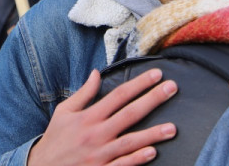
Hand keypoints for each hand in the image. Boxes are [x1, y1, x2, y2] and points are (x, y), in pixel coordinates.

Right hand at [28, 68, 176, 165]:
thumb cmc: (55, 139)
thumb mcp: (64, 112)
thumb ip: (83, 93)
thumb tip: (96, 73)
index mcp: (89, 117)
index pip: (118, 95)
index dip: (139, 83)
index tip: (156, 74)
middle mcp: (96, 133)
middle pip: (129, 114)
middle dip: (152, 99)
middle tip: (172, 88)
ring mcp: (100, 154)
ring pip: (130, 141)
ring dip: (152, 134)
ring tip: (173, 128)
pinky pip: (122, 165)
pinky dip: (137, 159)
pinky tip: (152, 152)